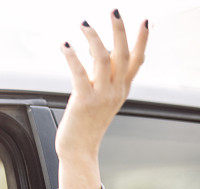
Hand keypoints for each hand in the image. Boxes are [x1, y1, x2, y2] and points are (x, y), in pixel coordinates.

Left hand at [55, 10, 148, 188]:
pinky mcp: (83, 101)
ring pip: (102, 58)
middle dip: (119, 30)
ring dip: (93, 38)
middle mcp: (115, 91)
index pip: (136, 61)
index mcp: (122, 90)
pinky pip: (79, 72)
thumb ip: (103, 80)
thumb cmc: (85, 126)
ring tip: (84, 24)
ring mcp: (101, 96)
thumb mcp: (101, 101)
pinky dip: (72, 56)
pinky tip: (66, 45)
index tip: (144, 21)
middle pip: (123, 54)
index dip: (141, 40)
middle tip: (114, 10)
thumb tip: (97, 54)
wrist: (78, 151)